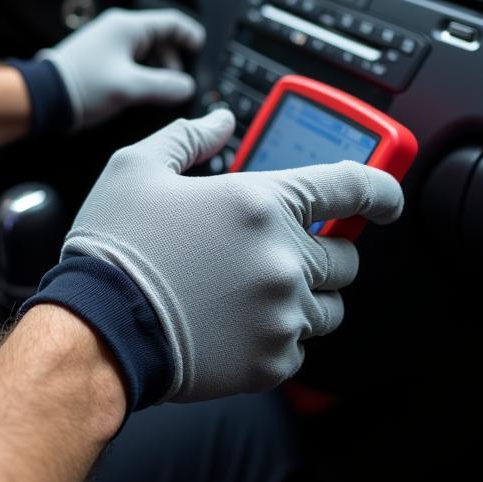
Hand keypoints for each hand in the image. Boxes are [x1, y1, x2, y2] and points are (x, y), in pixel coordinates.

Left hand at [39, 8, 204, 128]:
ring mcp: (108, 42)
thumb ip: (164, 86)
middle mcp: (118, 29)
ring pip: (146, 50)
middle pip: (160, 36)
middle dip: (175, 57)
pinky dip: (144, 71)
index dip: (190, 34)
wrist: (46, 96)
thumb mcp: (130, 87)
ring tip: (165, 88)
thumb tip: (186, 86)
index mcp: (127, 27)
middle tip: (183, 79)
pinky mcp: (101, 57)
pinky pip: (131, 59)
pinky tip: (145, 89)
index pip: (171, 21)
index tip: (201, 48)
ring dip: (159, 67)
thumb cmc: (82, 85)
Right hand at [61, 109, 404, 401]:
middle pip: (344, 256)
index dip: (380, 189)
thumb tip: (221, 121)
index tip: (385, 198)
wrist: (97, 327)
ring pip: (328, 305)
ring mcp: (281, 313)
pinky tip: (233, 320)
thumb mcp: (137, 166)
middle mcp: (282, 257)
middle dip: (317, 249)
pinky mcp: (272, 360)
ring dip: (301, 293)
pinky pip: (300, 346)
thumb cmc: (117, 247)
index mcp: (258, 202)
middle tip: (271, 248)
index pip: (352, 188)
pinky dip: (277, 333)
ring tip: (248, 288)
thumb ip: (190, 136)